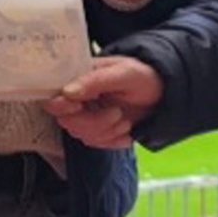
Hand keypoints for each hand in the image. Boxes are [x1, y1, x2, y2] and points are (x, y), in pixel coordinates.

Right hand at [44, 55, 164, 148]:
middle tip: (117, 113)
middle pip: (68, 122)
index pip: (54, 99)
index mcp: (78, 79)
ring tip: (125, 120)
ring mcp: (87, 115)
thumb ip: (95, 81)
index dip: (63, 107)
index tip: (79, 107)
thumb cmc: (142, 75)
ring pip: (81, 135)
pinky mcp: (97, 129)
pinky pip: (95, 143)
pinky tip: (126, 132)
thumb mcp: (122, 73)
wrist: (163, 92)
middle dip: (93, 123)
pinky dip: (112, 141)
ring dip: (106, 132)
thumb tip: (67, 92)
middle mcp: (78, 98)